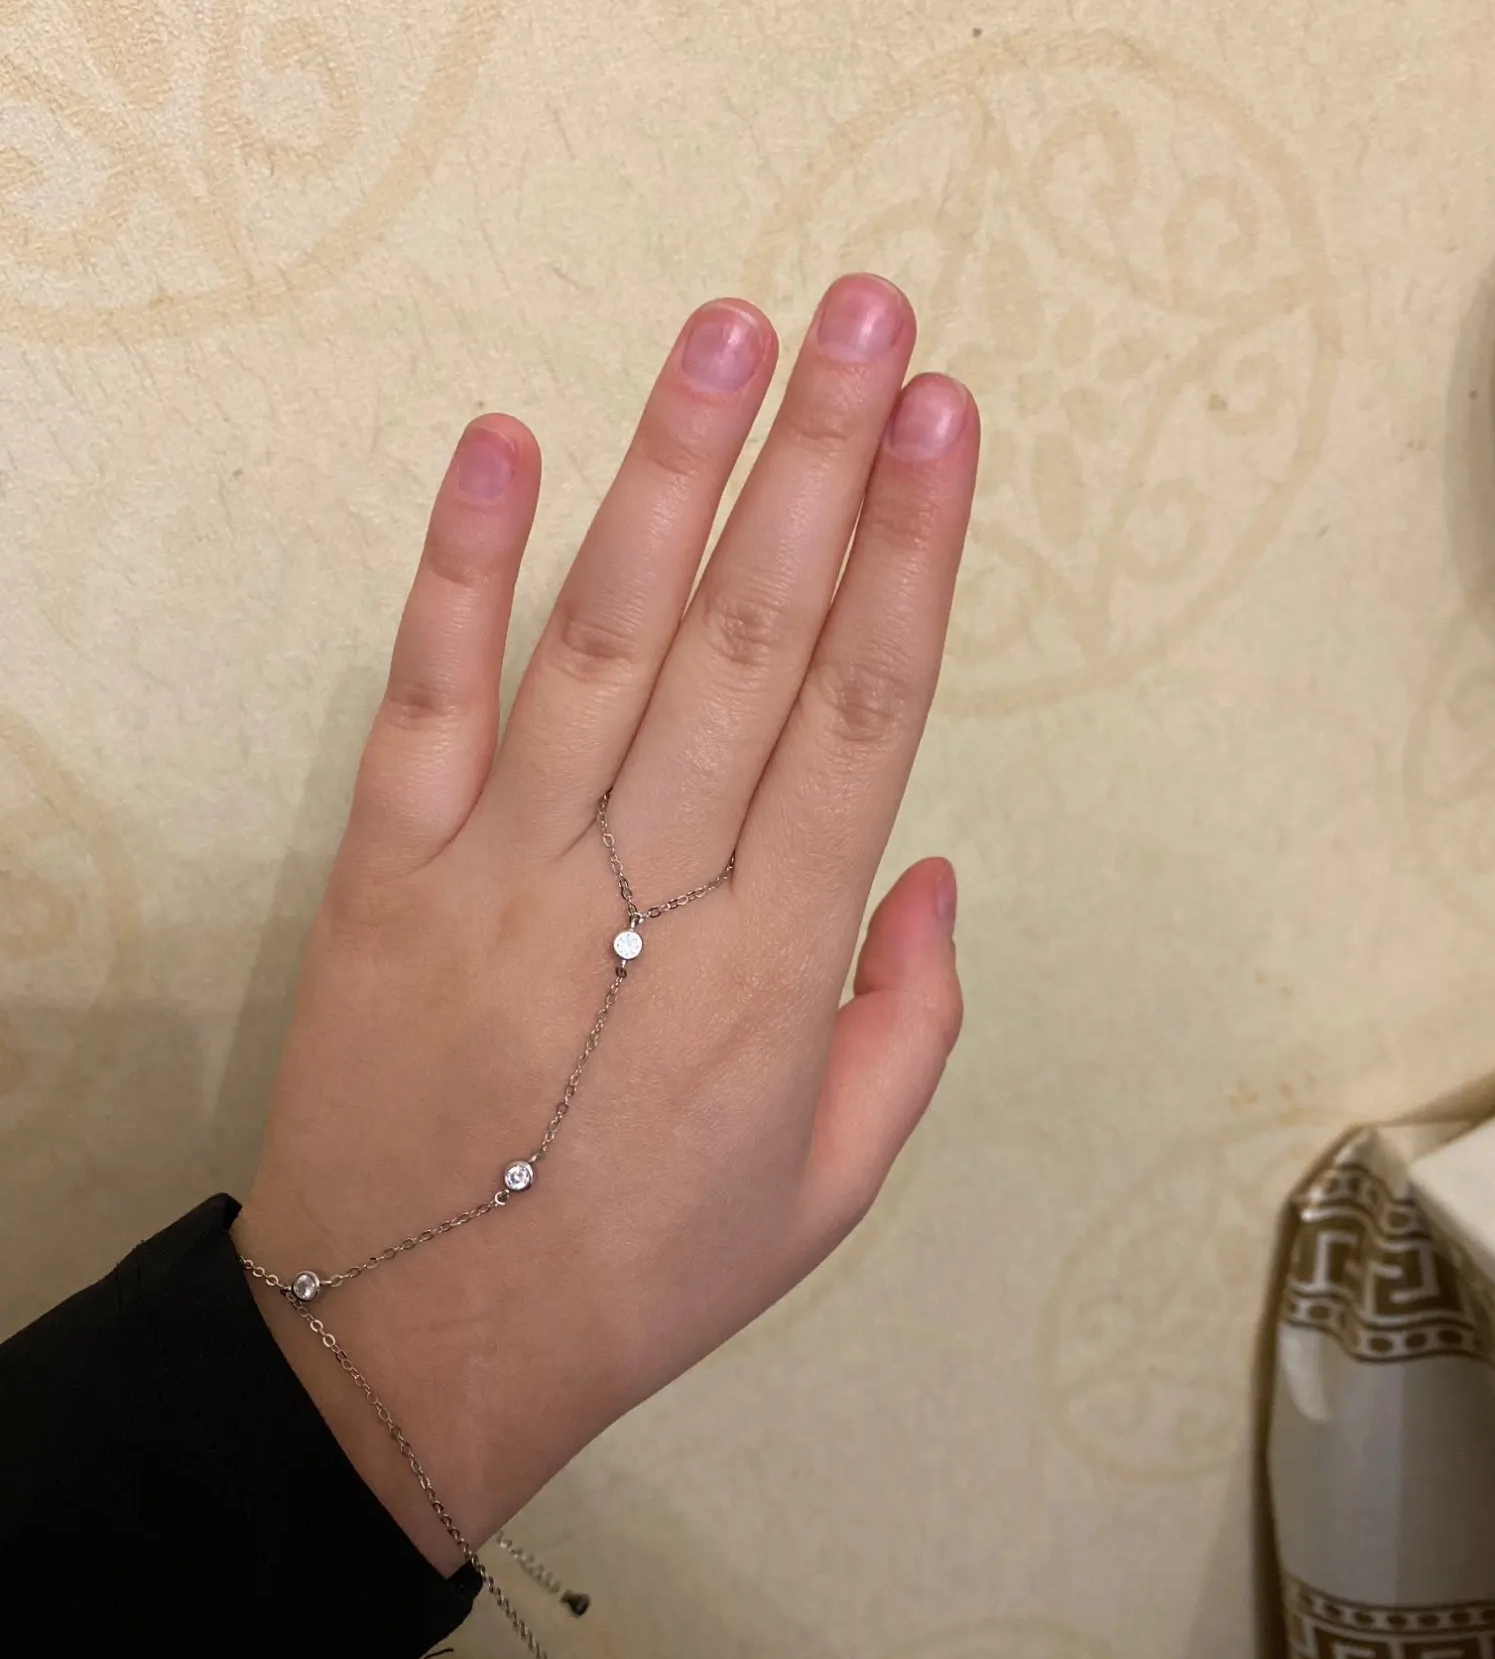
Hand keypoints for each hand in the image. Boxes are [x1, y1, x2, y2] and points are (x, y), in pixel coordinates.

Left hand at [235, 275, 976, 1569]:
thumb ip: (906, 1024)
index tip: (947, 423)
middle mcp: (650, 883)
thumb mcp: (828, 1188)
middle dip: (821, 463)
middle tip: (872, 314)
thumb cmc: (636, 1266)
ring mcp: (504, 861)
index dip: (911, 555)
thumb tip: (930, 862)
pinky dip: (460, 566)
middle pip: (752, 638)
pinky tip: (505, 441)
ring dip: (672, 472)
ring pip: (604, 635)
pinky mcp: (384, 864)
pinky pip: (425, 694)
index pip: (862, 713)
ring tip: (731, 331)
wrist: (410, 1344)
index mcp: (774, 960)